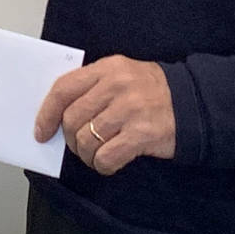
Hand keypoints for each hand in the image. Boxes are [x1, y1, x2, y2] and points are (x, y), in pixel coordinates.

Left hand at [36, 57, 174, 176]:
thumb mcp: (122, 75)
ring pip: (85, 141)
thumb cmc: (150, 92)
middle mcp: (117, 86)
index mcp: (108, 68)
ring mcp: (130, 110)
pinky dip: (102, 165)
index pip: (63, 89)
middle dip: (70, 139)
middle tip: (80, 145)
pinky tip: (110, 161)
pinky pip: (105, 158)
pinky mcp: (141, 134)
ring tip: (97, 154)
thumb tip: (57, 114)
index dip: (47, 113)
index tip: (42, 131)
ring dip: (87, 155)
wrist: (193, 103)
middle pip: (72, 119)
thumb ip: (92, 87)